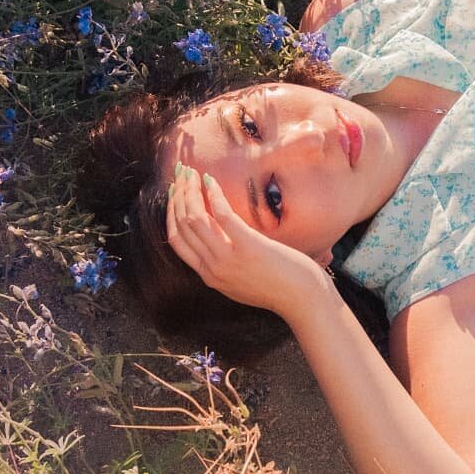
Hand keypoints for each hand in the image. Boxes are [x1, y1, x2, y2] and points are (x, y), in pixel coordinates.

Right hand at [166, 161, 327, 320]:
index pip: (176, 241)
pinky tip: (211, 180)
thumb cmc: (280, 288)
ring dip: (190, 191)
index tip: (174, 193)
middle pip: (182, 226)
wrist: (303, 300)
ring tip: (191, 172)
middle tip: (181, 175)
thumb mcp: (241, 282)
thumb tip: (218, 240)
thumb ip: (224, 266)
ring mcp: (228, 259)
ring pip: (195, 218)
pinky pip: (222, 215)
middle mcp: (213, 268)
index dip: (171, 213)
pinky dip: (214, 194)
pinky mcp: (248, 247)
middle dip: (178, 196)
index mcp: (209, 276)